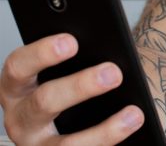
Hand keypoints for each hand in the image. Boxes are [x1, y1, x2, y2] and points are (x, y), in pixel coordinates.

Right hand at [0, 33, 143, 144]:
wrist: (92, 105)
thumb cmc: (81, 71)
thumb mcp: (75, 61)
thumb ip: (84, 53)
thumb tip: (112, 48)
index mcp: (18, 84)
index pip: (19, 66)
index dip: (42, 53)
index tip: (72, 42)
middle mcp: (21, 116)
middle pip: (44, 102)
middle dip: (80, 87)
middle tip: (114, 73)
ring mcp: (37, 144)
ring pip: (64, 145)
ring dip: (103, 131)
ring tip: (134, 114)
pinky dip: (108, 141)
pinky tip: (132, 126)